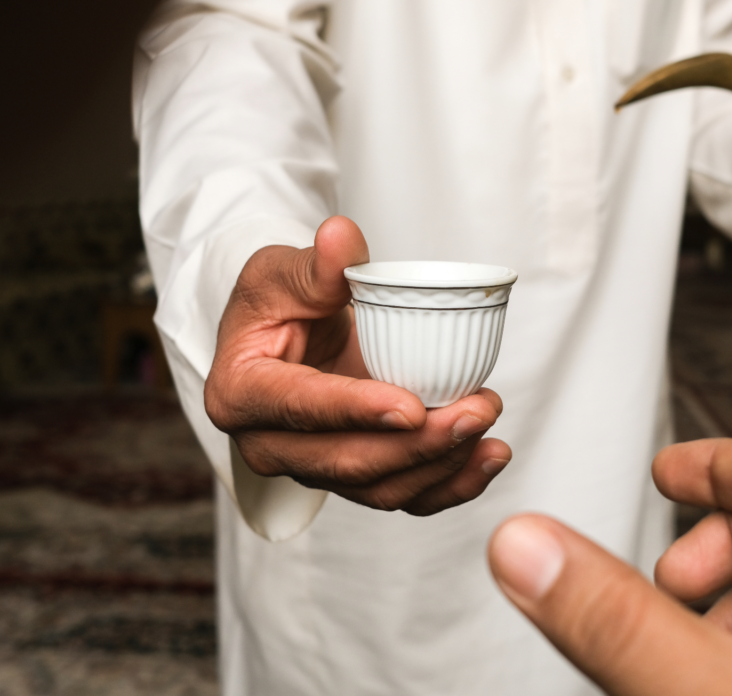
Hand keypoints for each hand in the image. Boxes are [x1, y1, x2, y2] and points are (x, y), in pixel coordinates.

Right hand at [205, 216, 510, 514]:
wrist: (288, 332)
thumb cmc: (277, 300)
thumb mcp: (280, 271)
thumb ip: (314, 265)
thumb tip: (342, 237)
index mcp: (241, 394)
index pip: (301, 409)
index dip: (357, 411)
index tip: (413, 407)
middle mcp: (269, 445)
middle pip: (347, 461)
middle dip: (418, 445)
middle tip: (476, 411)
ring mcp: (312, 468)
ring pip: (380, 488)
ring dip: (443, 465)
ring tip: (490, 426)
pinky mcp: (352, 476)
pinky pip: (402, 494)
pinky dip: (450, 483)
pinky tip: (489, 457)